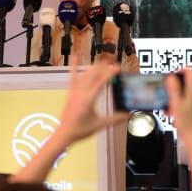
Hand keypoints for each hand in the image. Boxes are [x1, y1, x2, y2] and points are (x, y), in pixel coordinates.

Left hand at [10, 53, 125, 184]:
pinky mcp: (70, 92)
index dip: (110, 73)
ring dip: (94, 67)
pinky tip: (75, 56)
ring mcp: (74, 92)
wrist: (64, 134)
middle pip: (93, 75)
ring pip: (85, 74)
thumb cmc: (79, 130)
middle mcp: (80, 93)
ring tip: (103, 62)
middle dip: (104, 67)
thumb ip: (114, 119)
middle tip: (114, 63)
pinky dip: (74, 66)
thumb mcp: (99, 125)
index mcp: (88, 100)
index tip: (118, 67)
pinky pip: (72, 77)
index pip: (101, 82)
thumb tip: (127, 115)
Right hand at [166, 69, 191, 140]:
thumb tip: (171, 77)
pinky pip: (189, 99)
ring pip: (188, 91)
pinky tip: (175, 111)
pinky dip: (181, 102)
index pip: (190, 72)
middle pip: (188, 81)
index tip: (174, 74)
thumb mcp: (176, 104)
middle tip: (169, 92)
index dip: (181, 70)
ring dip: (178, 95)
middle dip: (177, 85)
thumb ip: (174, 89)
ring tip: (171, 104)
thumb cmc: (188, 124)